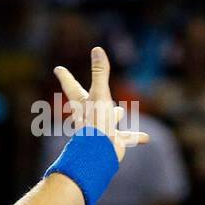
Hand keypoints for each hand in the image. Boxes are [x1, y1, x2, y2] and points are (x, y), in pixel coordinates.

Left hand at [54, 46, 149, 162]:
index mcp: (83, 104)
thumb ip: (100, 73)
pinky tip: (146, 138)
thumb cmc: (96, 123)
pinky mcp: (113, 143)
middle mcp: (90, 117)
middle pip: (89, 105)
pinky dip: (136, 136)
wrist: (99, 154)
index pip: (71, 86)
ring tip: (119, 113)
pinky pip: (127, 137)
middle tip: (82, 96)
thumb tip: (97, 50)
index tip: (58, 69)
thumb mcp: (99, 94)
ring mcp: (101, 131)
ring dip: (113, 117)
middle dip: (89, 99)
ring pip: (108, 120)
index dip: (65, 77)